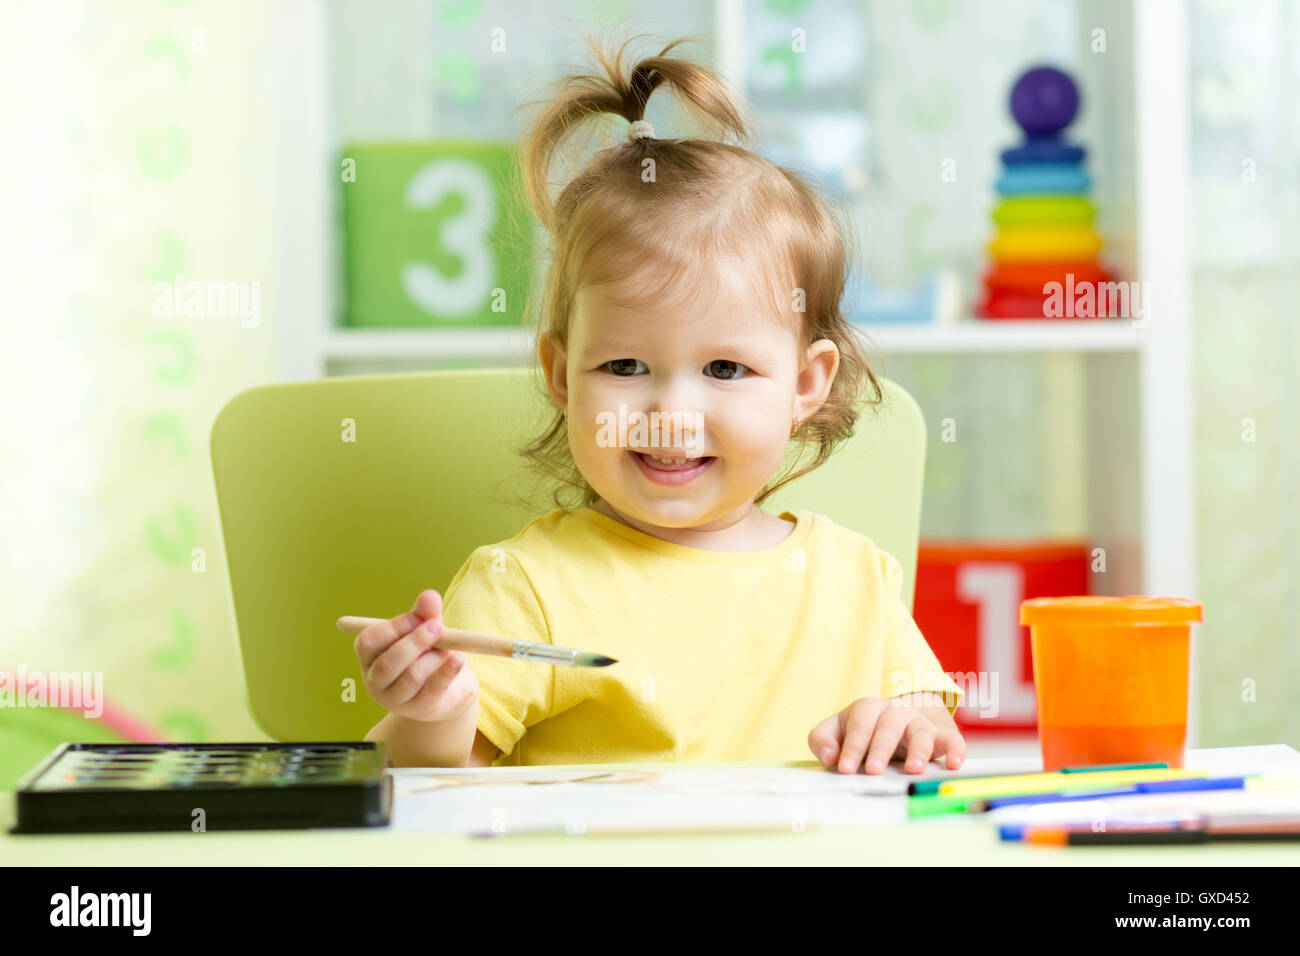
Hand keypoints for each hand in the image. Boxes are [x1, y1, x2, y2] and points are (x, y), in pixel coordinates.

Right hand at [353, 589, 478, 722]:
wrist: (446, 691)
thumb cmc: (427, 655)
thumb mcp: (425, 632)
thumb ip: (425, 614)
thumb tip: (430, 595)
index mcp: (369, 658)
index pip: (368, 642)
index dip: (393, 628)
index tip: (417, 618)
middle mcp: (376, 682)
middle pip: (388, 663)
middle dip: (415, 642)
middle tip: (438, 627)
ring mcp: (396, 700)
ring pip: (412, 676)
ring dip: (435, 657)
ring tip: (451, 648)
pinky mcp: (421, 709)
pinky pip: (433, 690)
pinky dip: (448, 671)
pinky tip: (459, 659)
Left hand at [808, 694, 965, 773]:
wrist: (901, 721)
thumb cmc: (865, 730)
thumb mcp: (838, 729)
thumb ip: (823, 738)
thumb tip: (830, 755)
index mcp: (868, 709)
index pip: (860, 724)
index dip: (852, 746)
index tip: (844, 768)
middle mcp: (896, 712)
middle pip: (889, 726)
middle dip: (880, 749)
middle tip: (873, 771)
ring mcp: (920, 723)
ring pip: (920, 732)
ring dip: (918, 751)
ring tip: (913, 770)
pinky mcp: (941, 736)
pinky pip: (952, 740)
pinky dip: (955, 751)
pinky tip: (954, 765)